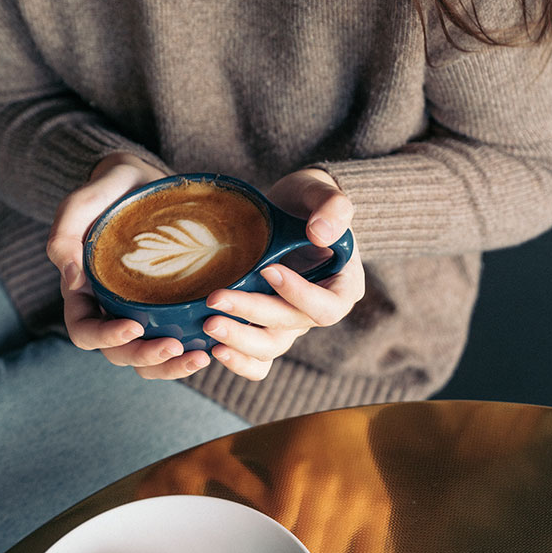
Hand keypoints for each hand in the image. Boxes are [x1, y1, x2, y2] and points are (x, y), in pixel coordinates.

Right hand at [46, 154, 213, 379]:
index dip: (106, 337)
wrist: (142, 180)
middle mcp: (109, 310)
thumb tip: (71, 278)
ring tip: (200, 357)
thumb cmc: (109, 191)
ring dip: (170, 366)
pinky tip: (213, 347)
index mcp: (83, 293)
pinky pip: (175, 338)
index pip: (84, 331)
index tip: (133, 327)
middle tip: (174, 347)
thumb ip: (64, 235)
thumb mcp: (81, 204)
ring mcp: (139, 312)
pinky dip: (190, 350)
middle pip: (119, 353)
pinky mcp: (168, 308)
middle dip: (145, 356)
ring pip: (148, 357)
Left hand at [201, 168, 364, 379]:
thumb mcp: (323, 192)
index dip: (298, 295)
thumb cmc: (307, 201)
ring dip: (239, 341)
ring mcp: (289, 322)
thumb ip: (333, 207)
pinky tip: (211, 349)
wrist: (286, 212)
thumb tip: (321, 234)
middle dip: (252, 315)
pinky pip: (256, 358)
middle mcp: (316, 311)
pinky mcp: (264, 325)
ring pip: (270, 348)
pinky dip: (237, 360)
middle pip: (289, 328)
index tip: (268, 270)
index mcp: (342, 287)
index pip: (326, 306)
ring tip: (208, 325)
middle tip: (215, 299)